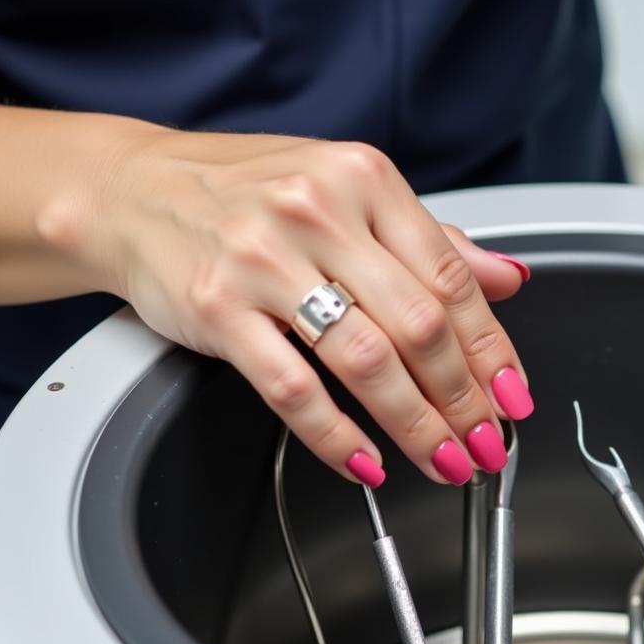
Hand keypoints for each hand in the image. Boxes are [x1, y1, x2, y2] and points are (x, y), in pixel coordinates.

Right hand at [77, 130, 532, 485]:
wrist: (130, 189)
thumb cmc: (244, 193)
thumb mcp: (348, 192)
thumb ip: (429, 240)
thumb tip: (506, 280)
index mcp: (364, 181)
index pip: (451, 280)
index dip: (493, 350)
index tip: (513, 398)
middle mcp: (319, 213)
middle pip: (419, 327)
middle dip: (463, 400)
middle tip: (484, 443)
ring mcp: (265, 261)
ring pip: (366, 361)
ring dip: (416, 425)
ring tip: (444, 461)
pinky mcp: (219, 309)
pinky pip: (292, 388)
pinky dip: (335, 435)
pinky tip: (366, 462)